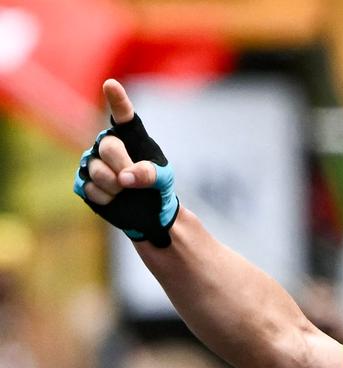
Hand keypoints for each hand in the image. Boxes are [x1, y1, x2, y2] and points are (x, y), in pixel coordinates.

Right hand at [73, 79, 178, 247]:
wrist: (149, 212)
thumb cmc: (158, 188)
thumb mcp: (163, 180)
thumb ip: (150, 174)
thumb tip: (124, 178)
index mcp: (131, 137)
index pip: (123, 115)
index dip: (117, 100)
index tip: (111, 85)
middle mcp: (108, 143)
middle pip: (109, 147)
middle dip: (123, 165)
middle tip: (133, 181)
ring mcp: (92, 161)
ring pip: (97, 169)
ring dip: (116, 186)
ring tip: (126, 191)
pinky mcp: (83, 181)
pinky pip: (91, 187)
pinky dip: (107, 198)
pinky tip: (115, 198)